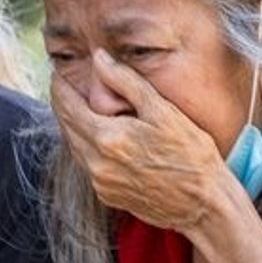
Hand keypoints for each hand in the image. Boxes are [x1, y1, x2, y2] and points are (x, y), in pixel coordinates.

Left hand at [51, 49, 233, 231]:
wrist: (204, 204)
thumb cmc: (191, 155)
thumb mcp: (163, 111)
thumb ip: (126, 81)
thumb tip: (100, 58)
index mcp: (107, 138)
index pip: (67, 106)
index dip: (60, 87)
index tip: (58, 74)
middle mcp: (97, 163)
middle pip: (66, 127)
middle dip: (64, 105)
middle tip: (66, 87)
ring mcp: (101, 183)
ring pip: (75, 148)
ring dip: (75, 127)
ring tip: (83, 109)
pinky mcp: (109, 196)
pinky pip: (89, 166)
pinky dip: (89, 148)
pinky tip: (103, 139)